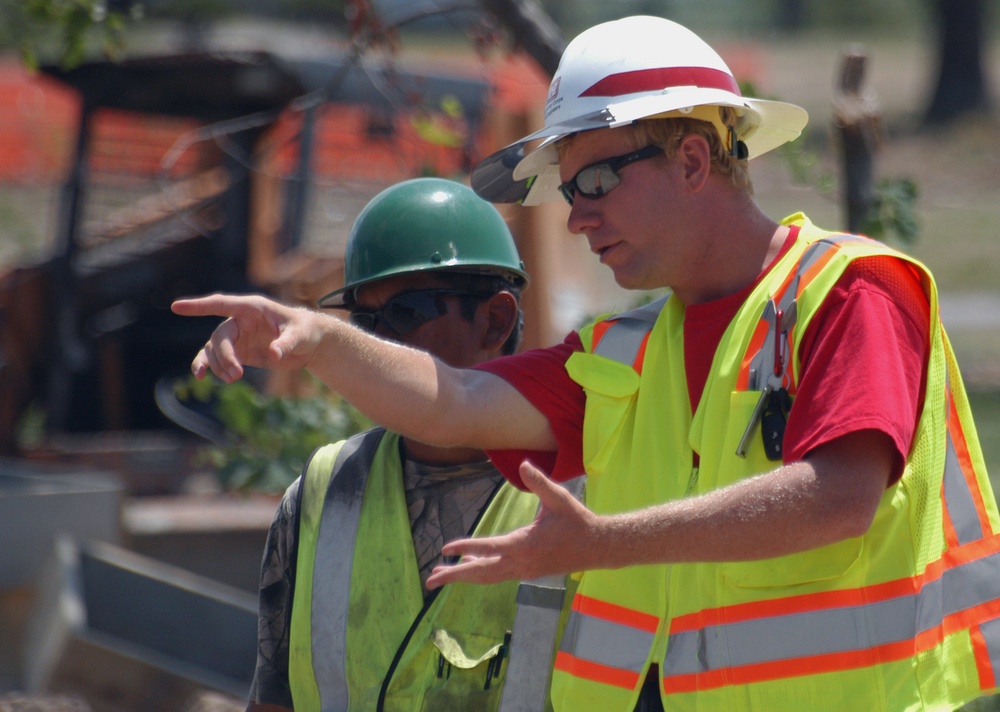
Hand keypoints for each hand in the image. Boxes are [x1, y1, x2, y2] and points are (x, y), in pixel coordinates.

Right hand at [171, 294, 326, 382]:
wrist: (308, 344)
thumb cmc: (305, 331)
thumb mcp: (301, 336)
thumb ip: (287, 344)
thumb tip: (274, 355)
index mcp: (252, 308)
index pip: (222, 304)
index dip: (199, 306)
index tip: (177, 307)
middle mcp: (240, 320)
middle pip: (220, 336)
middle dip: (223, 356)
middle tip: (236, 374)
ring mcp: (237, 337)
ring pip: (214, 350)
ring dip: (219, 366)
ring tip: (233, 379)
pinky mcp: (238, 353)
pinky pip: (216, 359)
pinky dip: (209, 368)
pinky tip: (201, 377)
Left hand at [426, 461, 601, 587]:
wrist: (597, 547)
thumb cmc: (577, 520)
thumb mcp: (559, 497)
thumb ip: (539, 482)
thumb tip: (523, 464)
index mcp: (524, 545)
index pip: (488, 548)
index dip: (465, 547)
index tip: (444, 549)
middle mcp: (521, 563)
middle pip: (481, 573)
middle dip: (453, 576)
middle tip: (429, 579)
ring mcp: (524, 571)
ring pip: (487, 577)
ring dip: (464, 577)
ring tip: (440, 576)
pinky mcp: (527, 572)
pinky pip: (497, 575)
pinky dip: (480, 573)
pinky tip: (469, 568)